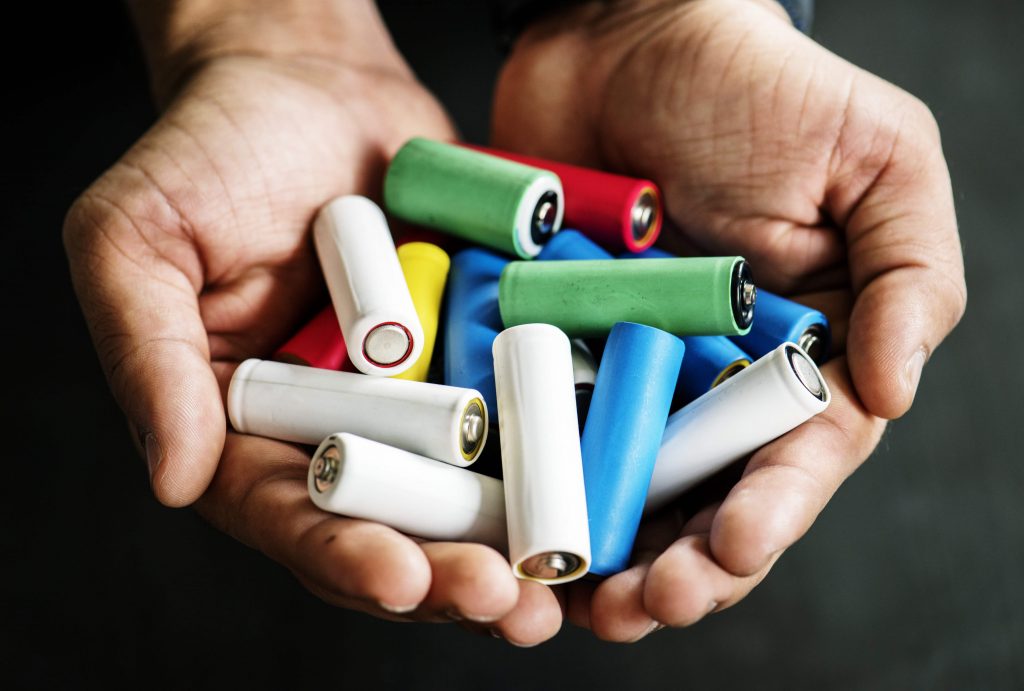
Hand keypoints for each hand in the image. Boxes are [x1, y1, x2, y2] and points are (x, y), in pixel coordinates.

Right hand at [65, 3, 557, 641]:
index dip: (343, 556)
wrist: (312, 79)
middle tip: (504, 600)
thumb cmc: (209, 149)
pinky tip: (604, 485)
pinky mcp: (478, 352)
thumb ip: (146, 357)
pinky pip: (522, 409)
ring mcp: (417, 395)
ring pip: (469, 488)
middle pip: (395, 523)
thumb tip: (175, 480)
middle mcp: (341, 427)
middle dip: (447, 572)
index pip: (291, 516)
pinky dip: (561, 450)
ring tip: (563, 576)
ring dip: (515, 538)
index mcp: (249, 426)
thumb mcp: (138, 239)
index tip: (399, 577)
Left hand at [492, 0, 965, 639]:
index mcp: (798, 353)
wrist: (623, 33)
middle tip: (635, 608)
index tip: (728, 547)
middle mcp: (708, 378)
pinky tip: (503, 528)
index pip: (794, 461)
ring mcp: (621, 369)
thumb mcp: (876, 162)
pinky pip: (532, 427)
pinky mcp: (544, 346)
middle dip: (674, 566)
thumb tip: (893, 391)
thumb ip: (910, 276)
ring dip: (593, 552)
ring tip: (567, 600)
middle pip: (695, 497)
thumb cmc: (757, 87)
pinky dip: (522, 483)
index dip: (767, 515)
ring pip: (611, 486)